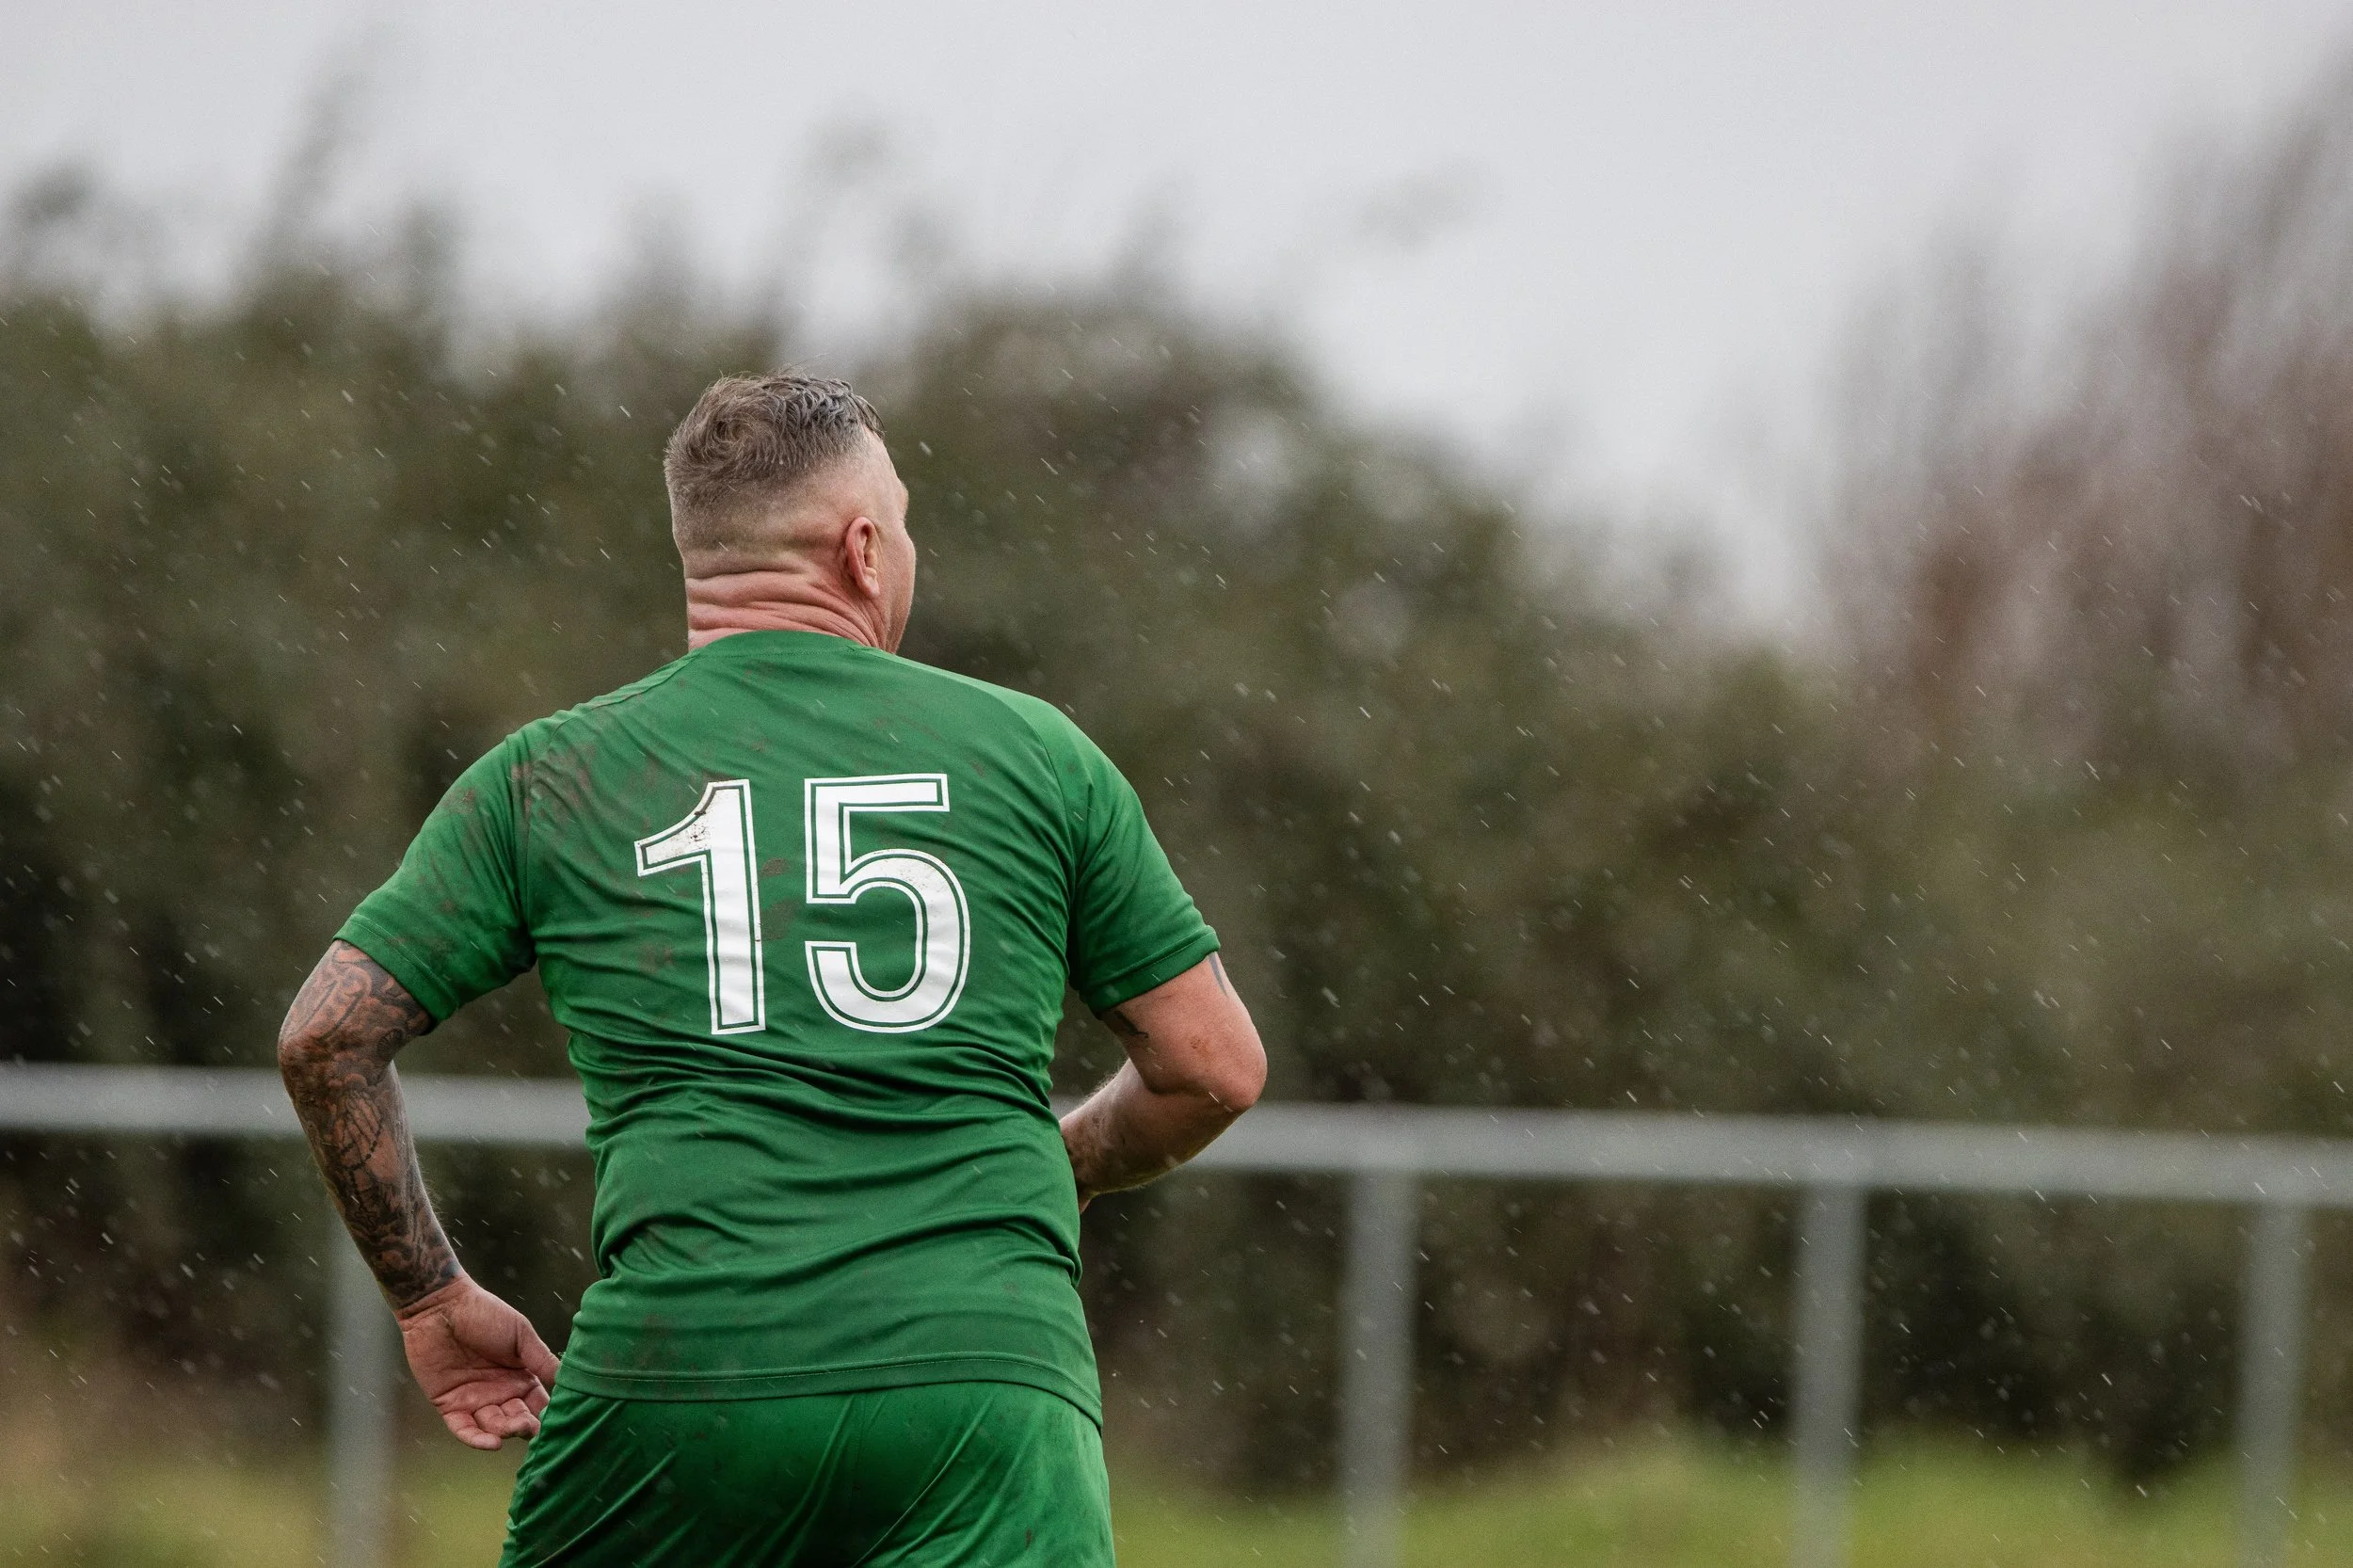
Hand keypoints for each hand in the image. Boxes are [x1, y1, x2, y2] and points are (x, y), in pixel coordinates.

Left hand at [395, 1275, 560, 1450]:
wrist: (441, 1307)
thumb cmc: (484, 1314)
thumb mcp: (521, 1334)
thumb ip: (542, 1360)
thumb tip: (570, 1380)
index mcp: (521, 1376)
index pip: (540, 1404)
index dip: (548, 1414)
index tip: (558, 1422)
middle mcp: (500, 1392)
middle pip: (518, 1419)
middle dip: (527, 1426)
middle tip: (533, 1426)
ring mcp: (475, 1401)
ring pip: (494, 1427)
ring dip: (505, 1430)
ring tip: (514, 1427)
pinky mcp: (450, 1406)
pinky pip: (464, 1429)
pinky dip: (477, 1440)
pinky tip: (492, 1443)